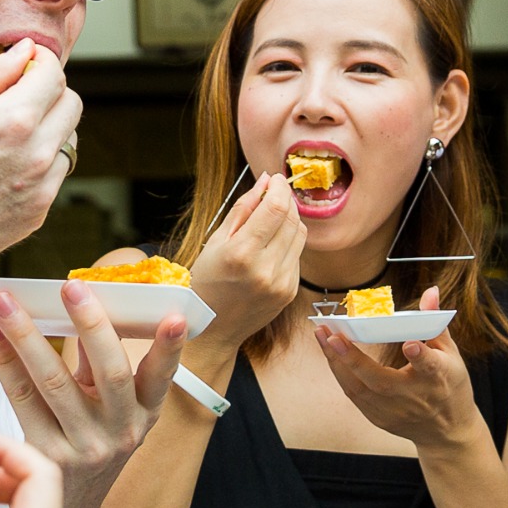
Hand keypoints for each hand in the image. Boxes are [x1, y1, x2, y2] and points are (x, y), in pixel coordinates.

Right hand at [0, 43, 81, 285]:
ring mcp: (41, 189)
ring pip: (68, 141)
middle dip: (48, 92)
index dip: (39, 61)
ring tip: (5, 136)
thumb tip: (24, 51)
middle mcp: (37, 155)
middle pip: (71, 105)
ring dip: (47, 129)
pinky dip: (38, 163)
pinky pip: (54, 175)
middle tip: (15, 96)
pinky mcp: (37, 214)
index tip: (24, 63)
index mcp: (12, 121)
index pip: (53, 74)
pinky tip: (1, 168)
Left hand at [0, 282, 182, 507]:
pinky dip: (4, 362)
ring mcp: (81, 447)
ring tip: (6, 302)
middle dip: (90, 325)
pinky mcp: (43, 455)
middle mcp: (119, 433)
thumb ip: (101, 366)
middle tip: (71, 287)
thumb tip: (79, 308)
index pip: (162, 378)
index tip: (173, 317)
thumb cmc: (94, 441)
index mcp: (145, 414)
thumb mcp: (115, 410)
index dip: (169, 349)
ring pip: (54, 384)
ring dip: (27, 337)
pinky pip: (21, 401)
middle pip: (108, 374)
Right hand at [187, 173, 305, 348]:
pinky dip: (288, 242)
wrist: (213, 329)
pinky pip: (297, 255)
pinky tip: (272, 244)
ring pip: (300, 235)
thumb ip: (243, 209)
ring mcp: (282, 283)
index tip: (274, 179)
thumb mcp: (216, 241)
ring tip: (272, 217)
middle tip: (273, 193)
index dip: (279, 187)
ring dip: (290, 219)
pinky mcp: (290, 291)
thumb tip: (264, 182)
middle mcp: (266, 269)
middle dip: (285, 199)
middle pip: (292, 219)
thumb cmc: (207, 282)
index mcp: (242, 253)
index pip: (276, 208)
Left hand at [311, 289, 480, 449]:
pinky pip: (354, 395)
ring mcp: (395, 411)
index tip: (410, 345)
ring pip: (360, 389)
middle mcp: (415, 397)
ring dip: (337, 362)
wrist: (447, 431)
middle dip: (354, 358)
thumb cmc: (450, 385)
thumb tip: (431, 291)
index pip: (430, 366)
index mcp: (439, 378)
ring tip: (321, 335)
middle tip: (332, 335)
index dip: (421, 356)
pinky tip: (330, 353)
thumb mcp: (450, 353)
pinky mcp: (380, 419)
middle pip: (381, 381)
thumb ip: (434, 321)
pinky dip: (340, 373)